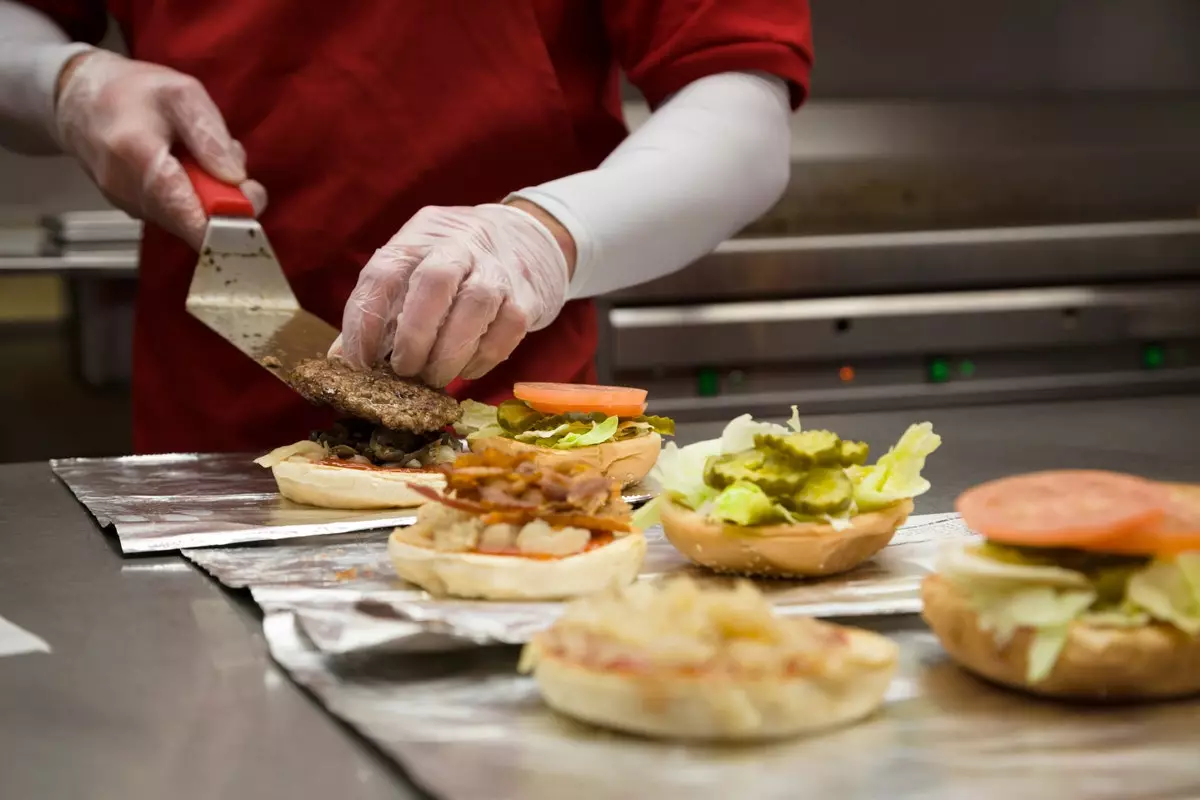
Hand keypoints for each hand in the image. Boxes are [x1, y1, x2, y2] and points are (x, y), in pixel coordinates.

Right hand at [54, 50, 266, 248]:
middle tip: (237, 170)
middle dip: (227, 203)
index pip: (187, 217)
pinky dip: (193, 197)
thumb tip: (236, 179)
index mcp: (138, 158)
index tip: (250, 204)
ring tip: (202, 159)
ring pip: (189, 219)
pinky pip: (178, 215)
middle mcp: (129, 192)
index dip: (227, 224)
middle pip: (195, 222)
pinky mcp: (134, 211)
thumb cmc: (133, 92)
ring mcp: (129, 206)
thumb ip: (210, 135)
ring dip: (210, 198)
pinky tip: (187, 169)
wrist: (78, 101)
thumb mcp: (181, 94)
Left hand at [333, 202, 573, 386]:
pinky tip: (466, 369)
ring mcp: (496, 269)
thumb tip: (342, 363)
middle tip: (404, 371)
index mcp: (417, 239)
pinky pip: (505, 330)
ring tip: (435, 377)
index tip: (360, 364)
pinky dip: (482, 358)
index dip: (366, 322)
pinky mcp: (525, 297)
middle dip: (414, 336)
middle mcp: (457, 245)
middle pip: (434, 282)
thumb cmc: (455, 264)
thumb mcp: (413, 269)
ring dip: (449, 352)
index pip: (383, 274)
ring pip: (475, 305)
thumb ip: (381, 311)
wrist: (527, 238)